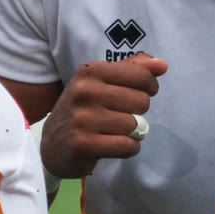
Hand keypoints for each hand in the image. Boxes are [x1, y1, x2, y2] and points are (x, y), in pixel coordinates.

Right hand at [39, 54, 167, 179]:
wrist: (51, 145)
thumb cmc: (83, 110)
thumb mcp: (101, 83)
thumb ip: (132, 69)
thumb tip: (162, 64)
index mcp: (90, 71)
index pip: (142, 75)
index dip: (149, 87)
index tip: (137, 94)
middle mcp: (84, 92)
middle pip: (141, 101)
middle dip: (137, 112)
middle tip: (119, 116)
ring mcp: (82, 119)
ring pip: (135, 125)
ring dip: (132, 133)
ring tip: (114, 132)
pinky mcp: (83, 145)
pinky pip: (127, 146)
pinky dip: (128, 148)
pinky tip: (113, 146)